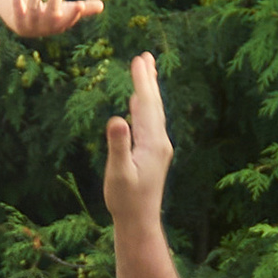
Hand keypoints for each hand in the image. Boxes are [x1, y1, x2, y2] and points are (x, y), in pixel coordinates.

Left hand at [0, 0, 103, 40]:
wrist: (25, 25)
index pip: (69, 20)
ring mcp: (30, 22)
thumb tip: (102, 6)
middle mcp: (45, 25)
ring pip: (32, 6)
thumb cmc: (51, 15)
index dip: (74, 14)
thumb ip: (83, 9)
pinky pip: (16, 5)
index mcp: (60, 25)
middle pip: (52, 10)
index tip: (80, 4)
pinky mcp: (16, 17)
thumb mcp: (66, 11)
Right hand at [103, 51, 173, 220]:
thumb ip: (118, 146)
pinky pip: (149, 123)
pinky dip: (144, 108)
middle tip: (146, 56)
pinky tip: (138, 103)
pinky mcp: (153, 154)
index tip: (139, 60)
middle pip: (154, 104)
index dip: (142, 82)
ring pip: (153, 112)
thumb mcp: (118, 173)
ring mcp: (158, 148)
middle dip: (148, 80)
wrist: (139, 221)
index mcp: (152, 143)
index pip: (146, 105)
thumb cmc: (126, 200)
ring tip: (146, 71)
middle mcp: (160, 142)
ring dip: (148, 91)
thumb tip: (117, 120)